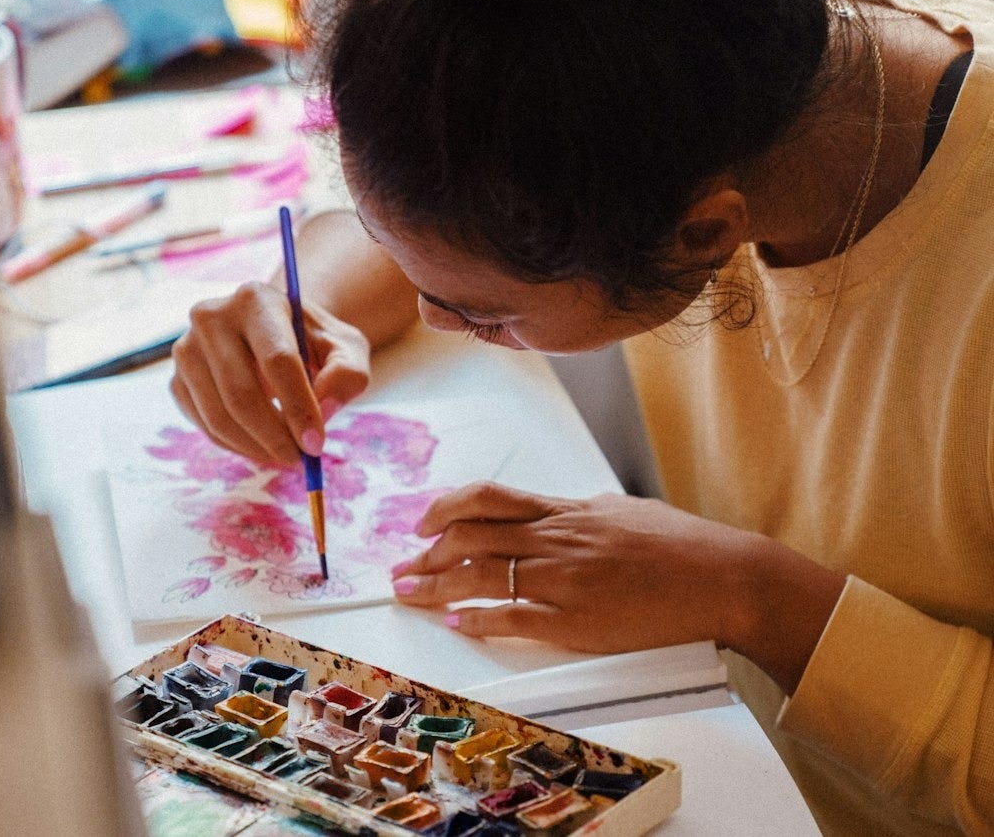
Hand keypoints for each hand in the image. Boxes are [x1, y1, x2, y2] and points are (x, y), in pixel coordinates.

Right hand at [170, 280, 369, 465]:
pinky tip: (262, 445)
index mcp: (256, 299)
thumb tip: (322, 410)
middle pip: (242, 392)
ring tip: (286, 455)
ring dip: (256, 447)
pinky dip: (237, 446)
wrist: (275, 333)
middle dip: (275, 436)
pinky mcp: (177, 379)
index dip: (298, 407)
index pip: (277, 360)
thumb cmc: (313, 342)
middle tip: (301, 459)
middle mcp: (212, 317)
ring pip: (219, 415)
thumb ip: (347, 374)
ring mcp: (186, 349)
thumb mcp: (346, 348)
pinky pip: (204, 426)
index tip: (316, 445)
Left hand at [391, 482, 755, 651]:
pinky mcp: (578, 621)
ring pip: (481, 576)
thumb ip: (581, 510)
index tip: (423, 524)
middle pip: (470, 537)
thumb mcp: (622, 509)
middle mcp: (557, 539)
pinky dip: (479, 620)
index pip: (487, 499)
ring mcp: (564, 579)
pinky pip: (514, 619)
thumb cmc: (678, 544)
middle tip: (401, 568)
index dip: (444, 508)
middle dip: (425, 553)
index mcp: (566, 510)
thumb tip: (558, 508)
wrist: (720, 577)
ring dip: (435, 586)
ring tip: (410, 594)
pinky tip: (458, 623)